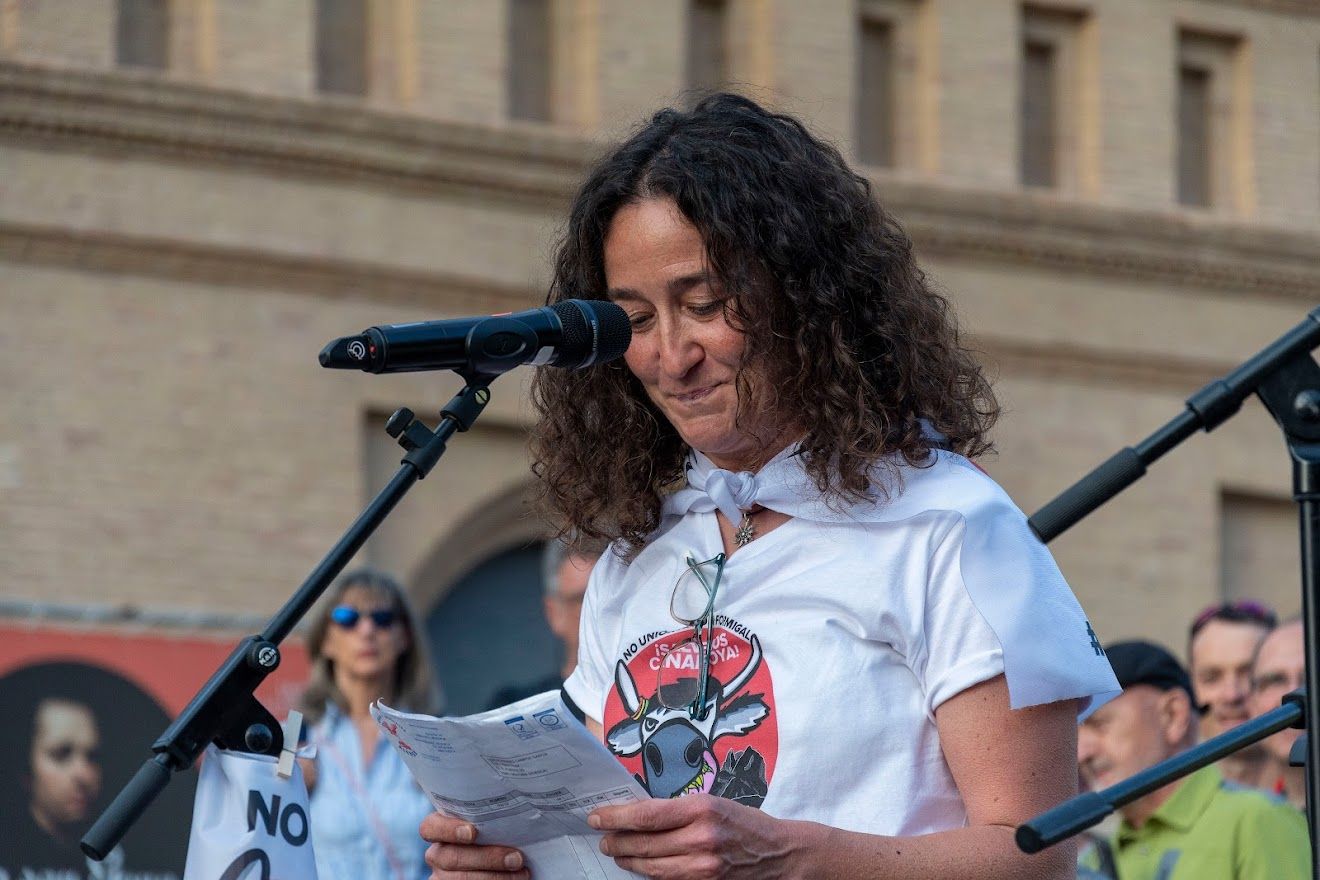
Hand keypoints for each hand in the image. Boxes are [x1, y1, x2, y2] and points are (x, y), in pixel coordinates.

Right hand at [421, 812, 528, 878]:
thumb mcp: (491, 825)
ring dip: (495, 876)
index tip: (472, 832)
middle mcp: (437, 854)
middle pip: (451, 857)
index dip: (448, 829)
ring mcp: (442, 877)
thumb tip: (517, 815)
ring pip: (460, 879)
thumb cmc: (498, 836)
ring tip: (521, 873)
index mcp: (441, 830)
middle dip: (487, 858)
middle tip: (516, 858)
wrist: (499, 860)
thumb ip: (491, 820)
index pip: (430, 827)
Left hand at [590, 794, 822, 879]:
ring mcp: (704, 867)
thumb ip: (679, 810)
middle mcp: (701, 839)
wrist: (781, 854)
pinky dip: (652, 874)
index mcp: (701, 809)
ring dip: (629, 861)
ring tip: (617, 853)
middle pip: (644, 844)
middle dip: (617, 841)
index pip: (646, 815)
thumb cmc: (746, 823)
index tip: (597, 816)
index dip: (616, 817)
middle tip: (603, 838)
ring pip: (652, 868)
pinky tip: (642, 867)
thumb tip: (640, 814)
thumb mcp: (714, 803)